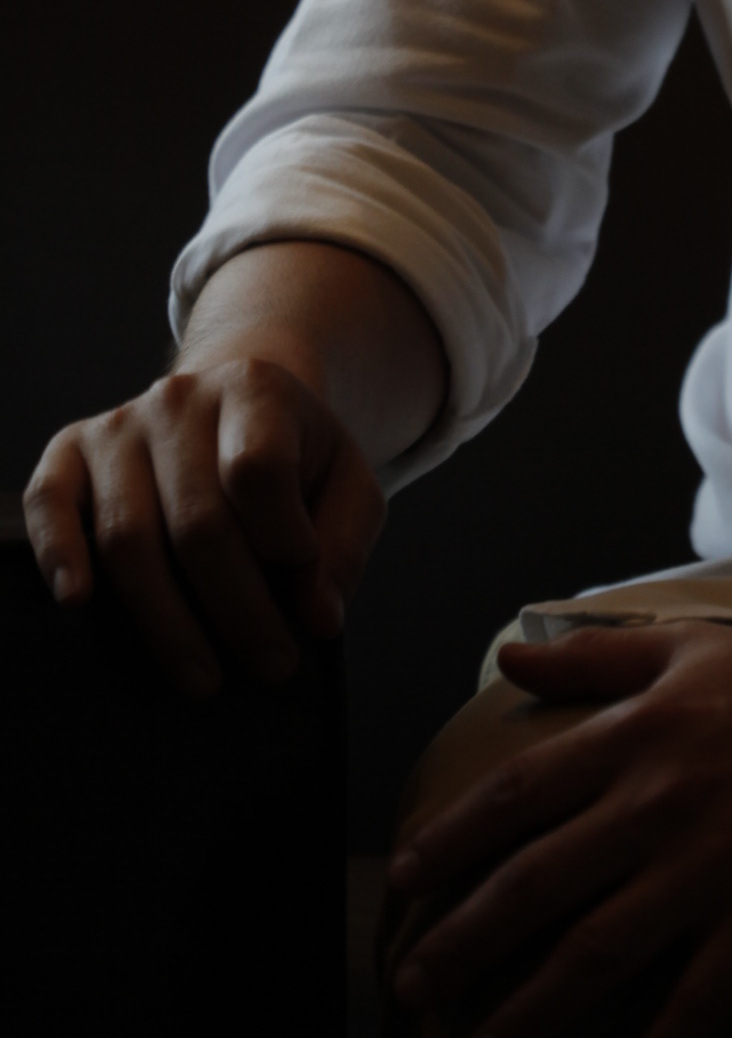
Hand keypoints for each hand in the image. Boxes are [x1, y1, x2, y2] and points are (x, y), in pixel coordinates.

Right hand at [23, 356, 385, 695]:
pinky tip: (78, 601)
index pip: (258, 468)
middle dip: (238, 608)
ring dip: (167, 621)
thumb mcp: (347, 485)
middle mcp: (180, 398)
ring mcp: (119, 425)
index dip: (281, 535)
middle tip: (271, 665)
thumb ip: (344, 545)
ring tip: (205, 677)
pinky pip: (49, 502)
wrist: (236, 408)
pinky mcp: (71, 453)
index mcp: (256, 388)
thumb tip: (319, 617)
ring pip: (128, 535)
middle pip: (198, 521)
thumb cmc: (297, 460)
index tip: (303, 578)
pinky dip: (56, 552)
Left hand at [389, 620, 731, 1037]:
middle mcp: (659, 801)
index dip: (453, 839)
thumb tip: (511, 656)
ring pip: (595, 951)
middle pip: (538, 881)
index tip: (403, 878)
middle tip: (413, 984)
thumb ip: (596, 657)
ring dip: (526, 1007)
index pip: (520, 791)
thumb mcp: (691, 649)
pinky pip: (692, 1000)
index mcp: (638, 733)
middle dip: (464, 940)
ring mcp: (711, 865)